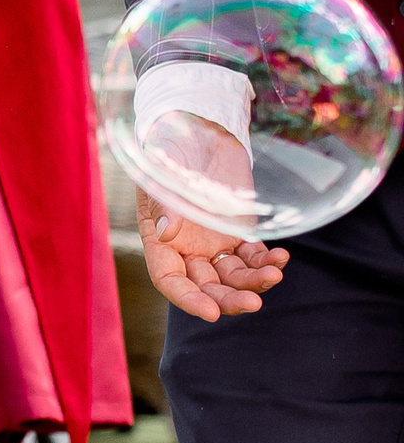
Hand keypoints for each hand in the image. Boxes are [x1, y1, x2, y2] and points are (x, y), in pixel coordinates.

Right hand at [135, 112, 287, 321]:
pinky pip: (252, 257)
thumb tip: (167, 231)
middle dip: (228, 299)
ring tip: (276, 273)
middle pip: (205, 286)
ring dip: (253, 281)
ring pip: (232, 276)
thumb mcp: (166, 173)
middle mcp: (185, 249)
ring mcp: (212, 243)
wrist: (200, 128)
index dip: (188, 300)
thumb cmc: (174, 149)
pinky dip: (267, 261)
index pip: (170, 281)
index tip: (211, 313)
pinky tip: (282, 257)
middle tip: (254, 305)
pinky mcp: (237, 232)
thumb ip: (166, 203)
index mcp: (160, 241)